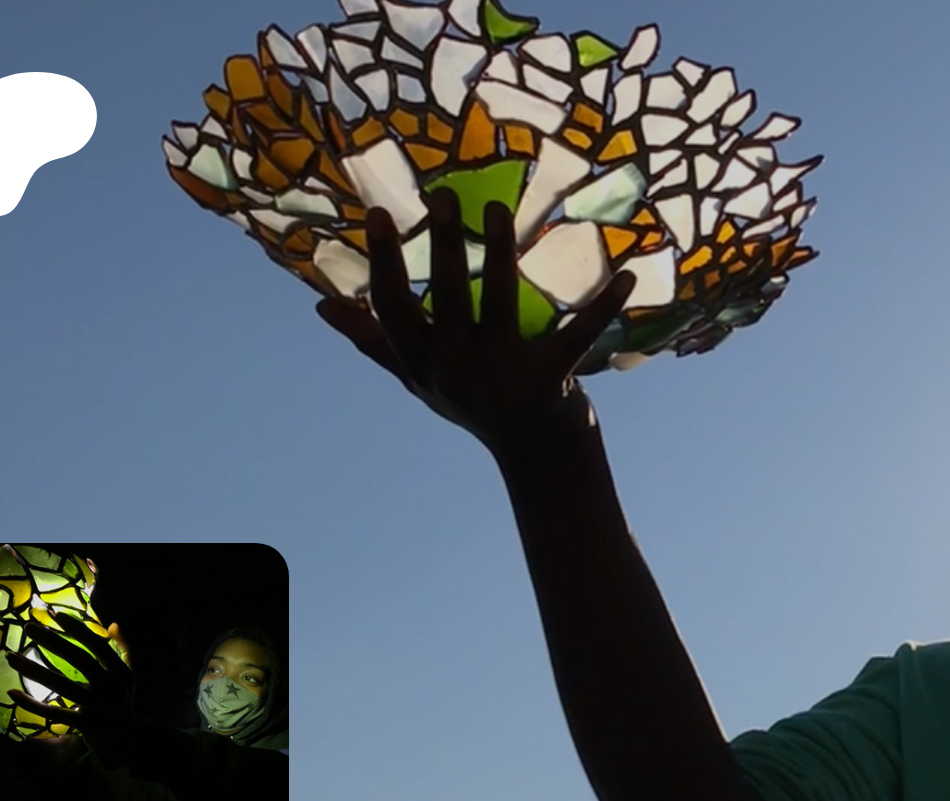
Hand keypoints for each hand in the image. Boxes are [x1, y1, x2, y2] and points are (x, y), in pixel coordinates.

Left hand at [6, 613, 137, 765]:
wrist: (130, 740)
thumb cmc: (124, 702)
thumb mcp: (129, 674)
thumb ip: (124, 649)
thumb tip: (113, 624)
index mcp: (121, 671)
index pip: (98, 645)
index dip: (78, 629)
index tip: (56, 615)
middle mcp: (111, 686)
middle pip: (79, 660)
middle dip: (52, 641)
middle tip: (29, 627)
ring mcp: (98, 706)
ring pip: (62, 685)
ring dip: (34, 670)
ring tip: (11, 657)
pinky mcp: (85, 724)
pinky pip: (54, 712)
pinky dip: (32, 704)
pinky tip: (12, 693)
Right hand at [315, 190, 636, 461]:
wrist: (535, 455)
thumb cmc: (472, 404)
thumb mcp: (419, 379)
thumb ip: (375, 342)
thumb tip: (323, 307)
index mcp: (424, 365)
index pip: (394, 310)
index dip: (383, 263)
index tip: (377, 214)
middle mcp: (458, 371)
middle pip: (445, 301)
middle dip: (440, 247)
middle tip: (441, 196)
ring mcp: (504, 376)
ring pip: (499, 305)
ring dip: (497, 256)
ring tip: (497, 210)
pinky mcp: (551, 381)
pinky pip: (577, 335)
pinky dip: (604, 305)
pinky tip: (625, 273)